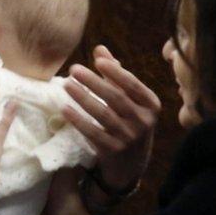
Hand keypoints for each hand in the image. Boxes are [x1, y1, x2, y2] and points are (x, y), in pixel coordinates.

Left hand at [63, 45, 160, 193]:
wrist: (131, 165)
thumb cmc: (129, 123)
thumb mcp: (130, 100)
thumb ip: (115, 75)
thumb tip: (99, 49)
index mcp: (150, 105)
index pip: (132, 85)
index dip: (115, 72)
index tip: (97, 61)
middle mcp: (143, 121)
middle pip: (116, 98)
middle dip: (93, 82)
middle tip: (74, 69)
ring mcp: (128, 138)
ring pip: (103, 114)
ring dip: (83, 98)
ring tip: (66, 84)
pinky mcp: (113, 151)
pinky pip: (92, 133)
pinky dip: (78, 120)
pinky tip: (65, 108)